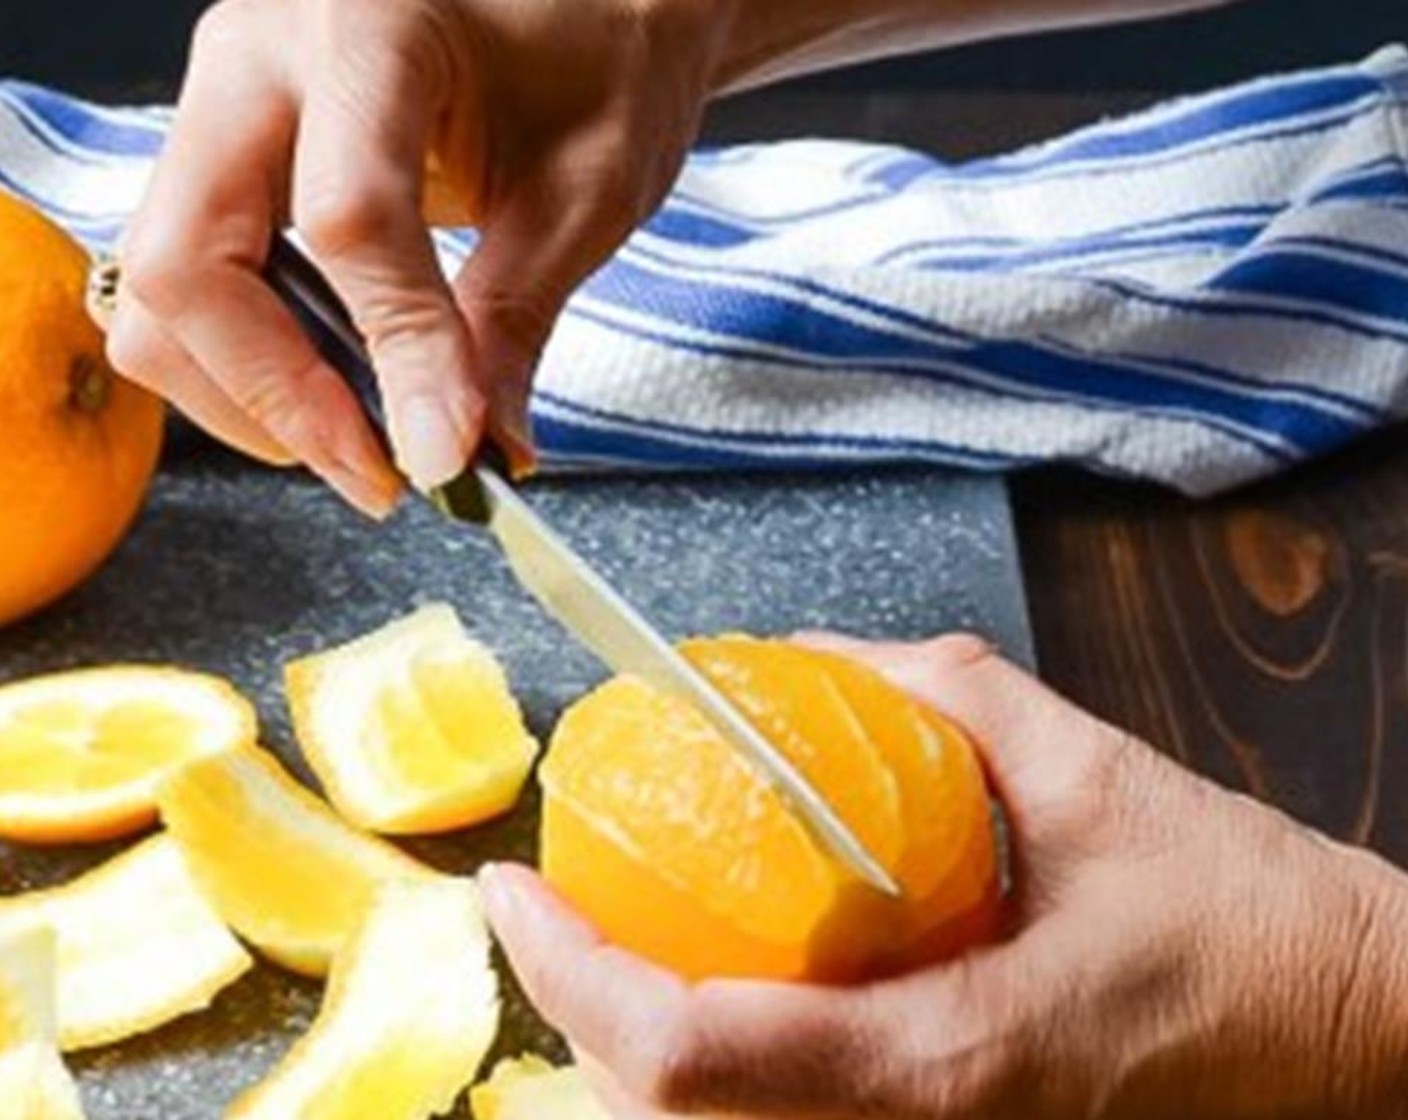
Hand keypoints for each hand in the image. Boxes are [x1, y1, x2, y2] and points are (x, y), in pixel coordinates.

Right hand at [108, 0, 726, 513]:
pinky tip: (335, 392)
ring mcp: (226, 101)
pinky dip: (249, 359)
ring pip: (164, 287)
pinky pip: (190, 279)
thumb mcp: (583, 193)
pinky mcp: (227, 151)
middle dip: (279, 397)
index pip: (348, 219)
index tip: (443, 455)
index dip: (396, 355)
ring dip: (250, 392)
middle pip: (189, 262)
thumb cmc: (599, 58)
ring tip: (365, 442)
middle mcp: (261, 54)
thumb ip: (513, 323)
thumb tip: (470, 452)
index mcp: (369, 27)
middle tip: (380, 476)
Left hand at [483, 634, 1407, 1117]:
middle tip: (540, 902)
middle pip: (668, 1119)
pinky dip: (707, 1064)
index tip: (511, 884)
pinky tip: (704, 978)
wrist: (1361, 1042)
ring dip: (625, 1046)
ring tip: (595, 936)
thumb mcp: (1096, 773)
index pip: (693, 1052)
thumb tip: (803, 655)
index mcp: (945, 1061)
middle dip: (573, 1015)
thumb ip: (937, 692)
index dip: (573, 972)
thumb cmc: (1254, 926)